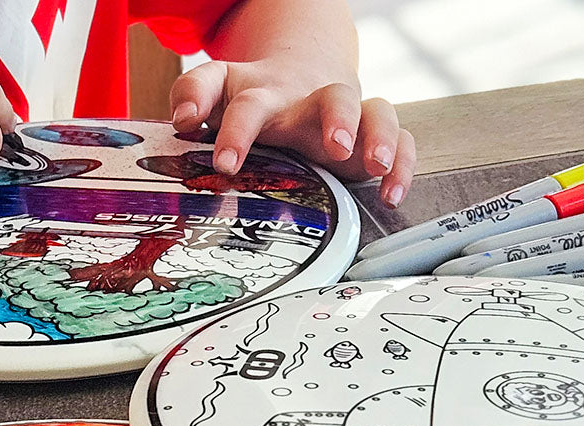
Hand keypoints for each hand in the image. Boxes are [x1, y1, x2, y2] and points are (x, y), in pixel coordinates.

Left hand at [170, 61, 414, 207]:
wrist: (300, 74)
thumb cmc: (253, 97)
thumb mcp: (219, 89)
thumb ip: (194, 94)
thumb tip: (181, 118)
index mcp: (266, 96)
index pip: (249, 106)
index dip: (237, 132)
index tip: (225, 164)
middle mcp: (310, 103)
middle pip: (332, 97)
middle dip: (336, 118)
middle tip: (335, 145)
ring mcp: (346, 118)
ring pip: (374, 111)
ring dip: (378, 136)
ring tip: (376, 164)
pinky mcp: (370, 136)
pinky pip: (400, 140)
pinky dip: (402, 163)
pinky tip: (392, 192)